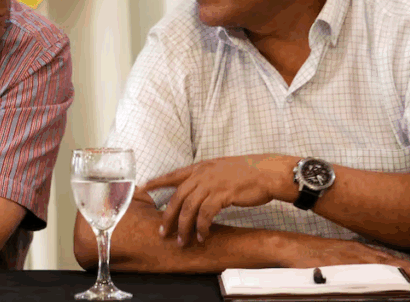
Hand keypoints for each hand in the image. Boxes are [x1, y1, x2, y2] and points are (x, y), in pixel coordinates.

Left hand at [143, 155, 295, 245]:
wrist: (267, 172)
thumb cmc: (247, 173)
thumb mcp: (221, 170)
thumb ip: (206, 178)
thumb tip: (196, 190)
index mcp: (200, 167)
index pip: (173, 175)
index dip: (157, 182)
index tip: (142, 187)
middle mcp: (202, 174)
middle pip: (177, 197)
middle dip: (168, 217)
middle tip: (163, 233)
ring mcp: (211, 183)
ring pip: (189, 208)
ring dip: (184, 228)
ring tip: (183, 241)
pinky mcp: (222, 194)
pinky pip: (205, 214)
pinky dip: (202, 227)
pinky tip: (203, 236)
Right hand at [281, 234, 409, 279]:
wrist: (290, 246)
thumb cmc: (310, 252)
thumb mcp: (336, 255)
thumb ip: (352, 262)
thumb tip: (366, 271)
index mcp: (356, 249)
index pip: (385, 257)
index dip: (404, 264)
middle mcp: (354, 251)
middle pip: (385, 260)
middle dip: (406, 267)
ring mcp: (346, 257)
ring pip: (375, 263)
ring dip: (394, 269)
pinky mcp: (336, 263)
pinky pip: (358, 269)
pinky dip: (372, 272)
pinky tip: (381, 276)